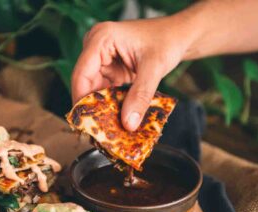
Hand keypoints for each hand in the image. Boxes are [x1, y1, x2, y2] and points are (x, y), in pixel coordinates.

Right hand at [71, 17, 191, 130]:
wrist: (177, 36)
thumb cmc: (166, 41)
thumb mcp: (154, 68)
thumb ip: (140, 96)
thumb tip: (128, 124)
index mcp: (101, 39)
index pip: (81, 74)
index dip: (80, 100)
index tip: (86, 123)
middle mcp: (96, 48)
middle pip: (85, 84)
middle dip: (91, 107)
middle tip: (97, 130)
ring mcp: (102, 59)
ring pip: (93, 89)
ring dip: (100, 107)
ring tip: (106, 126)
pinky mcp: (110, 69)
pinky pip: (104, 90)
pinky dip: (109, 103)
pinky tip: (115, 116)